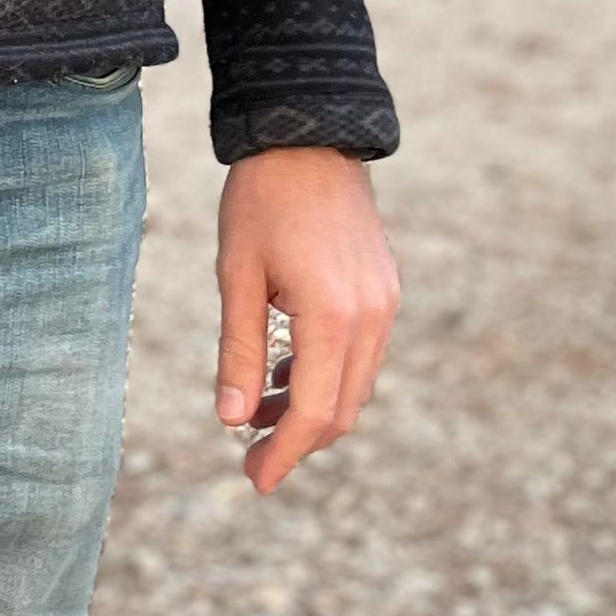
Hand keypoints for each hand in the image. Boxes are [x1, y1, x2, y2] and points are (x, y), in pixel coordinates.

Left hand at [214, 146, 399, 495]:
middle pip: (341, 410)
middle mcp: (371, 319)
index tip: (254, 480)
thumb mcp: (237, 274)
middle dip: (298, 441)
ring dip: (311, 409)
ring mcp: (384, 304)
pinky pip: (360, 355)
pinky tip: (285, 373)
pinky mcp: (384, 290)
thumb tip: (231, 421)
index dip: (285, 455)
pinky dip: (327, 375)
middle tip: (250, 458)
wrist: (307, 135)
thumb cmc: (262, 200)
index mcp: (333, 317)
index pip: (315, 414)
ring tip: (257, 413)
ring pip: (354, 385)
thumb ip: (239, 351)